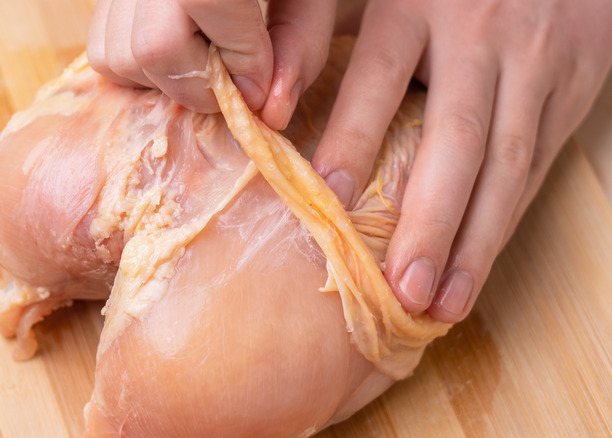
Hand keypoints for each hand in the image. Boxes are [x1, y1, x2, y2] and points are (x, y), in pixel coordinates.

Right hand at [86, 0, 336, 128]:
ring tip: (206, 56)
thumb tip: (267, 111)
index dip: (239, 57)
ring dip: (171, 81)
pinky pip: (103, 53)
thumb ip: (300, 50)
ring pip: (119, 57)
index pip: (204, 2)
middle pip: (154, 46)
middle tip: (233, 75)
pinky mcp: (104, 1)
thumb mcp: (311, 1)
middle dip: (202, 84)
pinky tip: (180, 51)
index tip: (262, 78)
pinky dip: (143, 71)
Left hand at [313, 0, 611, 322]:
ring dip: (475, 243)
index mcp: (418, 2)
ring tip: (442, 303)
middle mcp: (481, 34)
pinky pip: (537, 164)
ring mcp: (536, 61)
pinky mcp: (573, 84)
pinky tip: (476, 266)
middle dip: (429, 222)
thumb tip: (267, 102)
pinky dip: (505, 221)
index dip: (353, 138)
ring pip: (507, 165)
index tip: (326, 201)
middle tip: (401, 289)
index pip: (380, 78)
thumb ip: (316, 24)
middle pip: (455, 140)